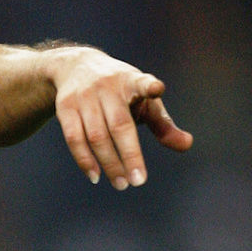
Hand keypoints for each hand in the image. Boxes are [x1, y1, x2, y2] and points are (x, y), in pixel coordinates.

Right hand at [51, 48, 192, 189]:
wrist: (75, 66)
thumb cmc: (120, 91)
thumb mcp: (143, 100)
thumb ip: (163, 124)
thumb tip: (187, 145)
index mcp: (131, 81)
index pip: (141, 82)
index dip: (149, 86)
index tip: (157, 88)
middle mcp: (107, 86)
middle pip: (119, 124)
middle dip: (129, 154)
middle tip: (138, 181)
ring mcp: (84, 96)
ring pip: (96, 135)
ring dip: (109, 163)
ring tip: (121, 184)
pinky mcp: (65, 106)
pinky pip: (74, 138)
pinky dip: (84, 159)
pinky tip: (95, 176)